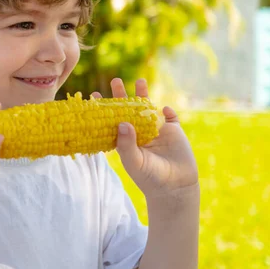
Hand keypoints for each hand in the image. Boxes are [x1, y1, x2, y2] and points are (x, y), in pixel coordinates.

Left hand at [92, 78, 198, 198]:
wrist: (175, 187)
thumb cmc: (149, 177)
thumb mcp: (134, 162)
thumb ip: (127, 144)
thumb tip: (121, 122)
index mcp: (126, 139)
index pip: (112, 120)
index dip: (104, 108)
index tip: (95, 95)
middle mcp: (139, 131)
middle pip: (128, 109)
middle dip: (122, 95)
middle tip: (115, 81)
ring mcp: (156, 129)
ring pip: (148, 108)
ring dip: (144, 94)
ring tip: (139, 80)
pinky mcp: (173, 130)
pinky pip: (170, 116)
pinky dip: (167, 111)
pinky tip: (163, 109)